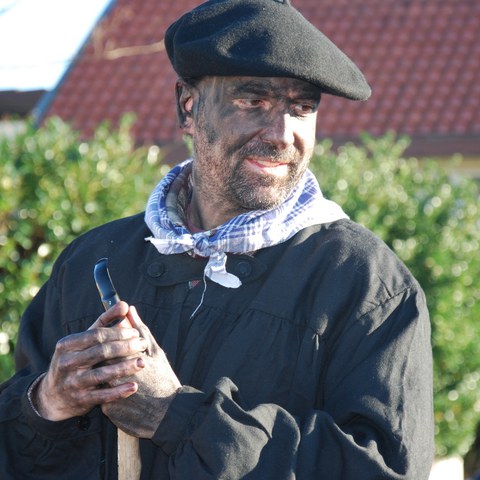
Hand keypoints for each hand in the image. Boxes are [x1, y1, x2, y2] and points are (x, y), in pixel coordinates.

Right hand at [33, 302, 147, 420]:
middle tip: (143, 344)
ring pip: (102, 374)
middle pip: (101, 352)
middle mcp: (67, 363)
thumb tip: (124, 304)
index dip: (118, 333)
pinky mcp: (79, 400)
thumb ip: (104, 321)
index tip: (135, 332)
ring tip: (142, 362)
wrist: (53, 396)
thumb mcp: (84, 339)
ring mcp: (72, 382)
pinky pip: (102, 396)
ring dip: (124, 368)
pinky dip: (118, 391)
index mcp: (67, 345)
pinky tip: (134, 386)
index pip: (96, 335)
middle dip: (125, 347)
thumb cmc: (76, 359)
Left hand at [101, 306, 181, 438]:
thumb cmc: (164, 380)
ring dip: (104, 374)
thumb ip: (139, 329)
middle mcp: (113, 375)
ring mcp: (109, 394)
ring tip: (117, 375)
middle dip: (106, 358)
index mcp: (125, 358)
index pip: (106, 343)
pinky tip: (119, 391)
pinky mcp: (108, 410)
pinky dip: (108, 392)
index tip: (117, 341)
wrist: (168, 415)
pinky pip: (102, 396)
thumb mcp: (155, 352)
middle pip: (99, 360)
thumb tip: (129, 310)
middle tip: (116, 359)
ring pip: (98, 379)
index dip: (110, 340)